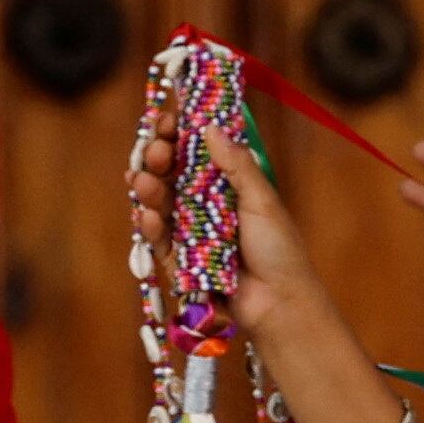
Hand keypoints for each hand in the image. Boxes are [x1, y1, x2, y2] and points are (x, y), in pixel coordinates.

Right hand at [124, 108, 331, 340]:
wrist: (280, 303)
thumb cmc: (280, 250)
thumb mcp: (262, 200)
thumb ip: (237, 165)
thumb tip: (211, 127)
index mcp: (227, 184)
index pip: (195, 150)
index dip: (178, 134)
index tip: (167, 119)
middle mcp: (205, 203)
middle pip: (170, 172)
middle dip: (157, 157)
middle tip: (156, 150)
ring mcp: (190, 230)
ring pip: (159, 202)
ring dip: (148, 188)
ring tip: (143, 180)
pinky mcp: (180, 259)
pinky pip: (158, 239)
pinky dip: (151, 226)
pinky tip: (150, 217)